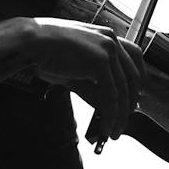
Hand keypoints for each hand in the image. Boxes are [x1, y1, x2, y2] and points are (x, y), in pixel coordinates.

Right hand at [26, 17, 143, 140]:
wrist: (30, 43)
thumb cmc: (47, 53)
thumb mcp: (76, 70)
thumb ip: (93, 85)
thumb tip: (105, 106)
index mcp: (106, 36)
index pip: (135, 58)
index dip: (138, 81)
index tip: (134, 98)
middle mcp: (111, 40)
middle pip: (133, 78)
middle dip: (130, 104)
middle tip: (123, 122)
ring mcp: (107, 49)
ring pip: (123, 90)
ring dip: (120, 116)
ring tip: (114, 132)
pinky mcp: (100, 62)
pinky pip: (111, 96)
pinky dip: (110, 116)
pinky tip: (106, 127)